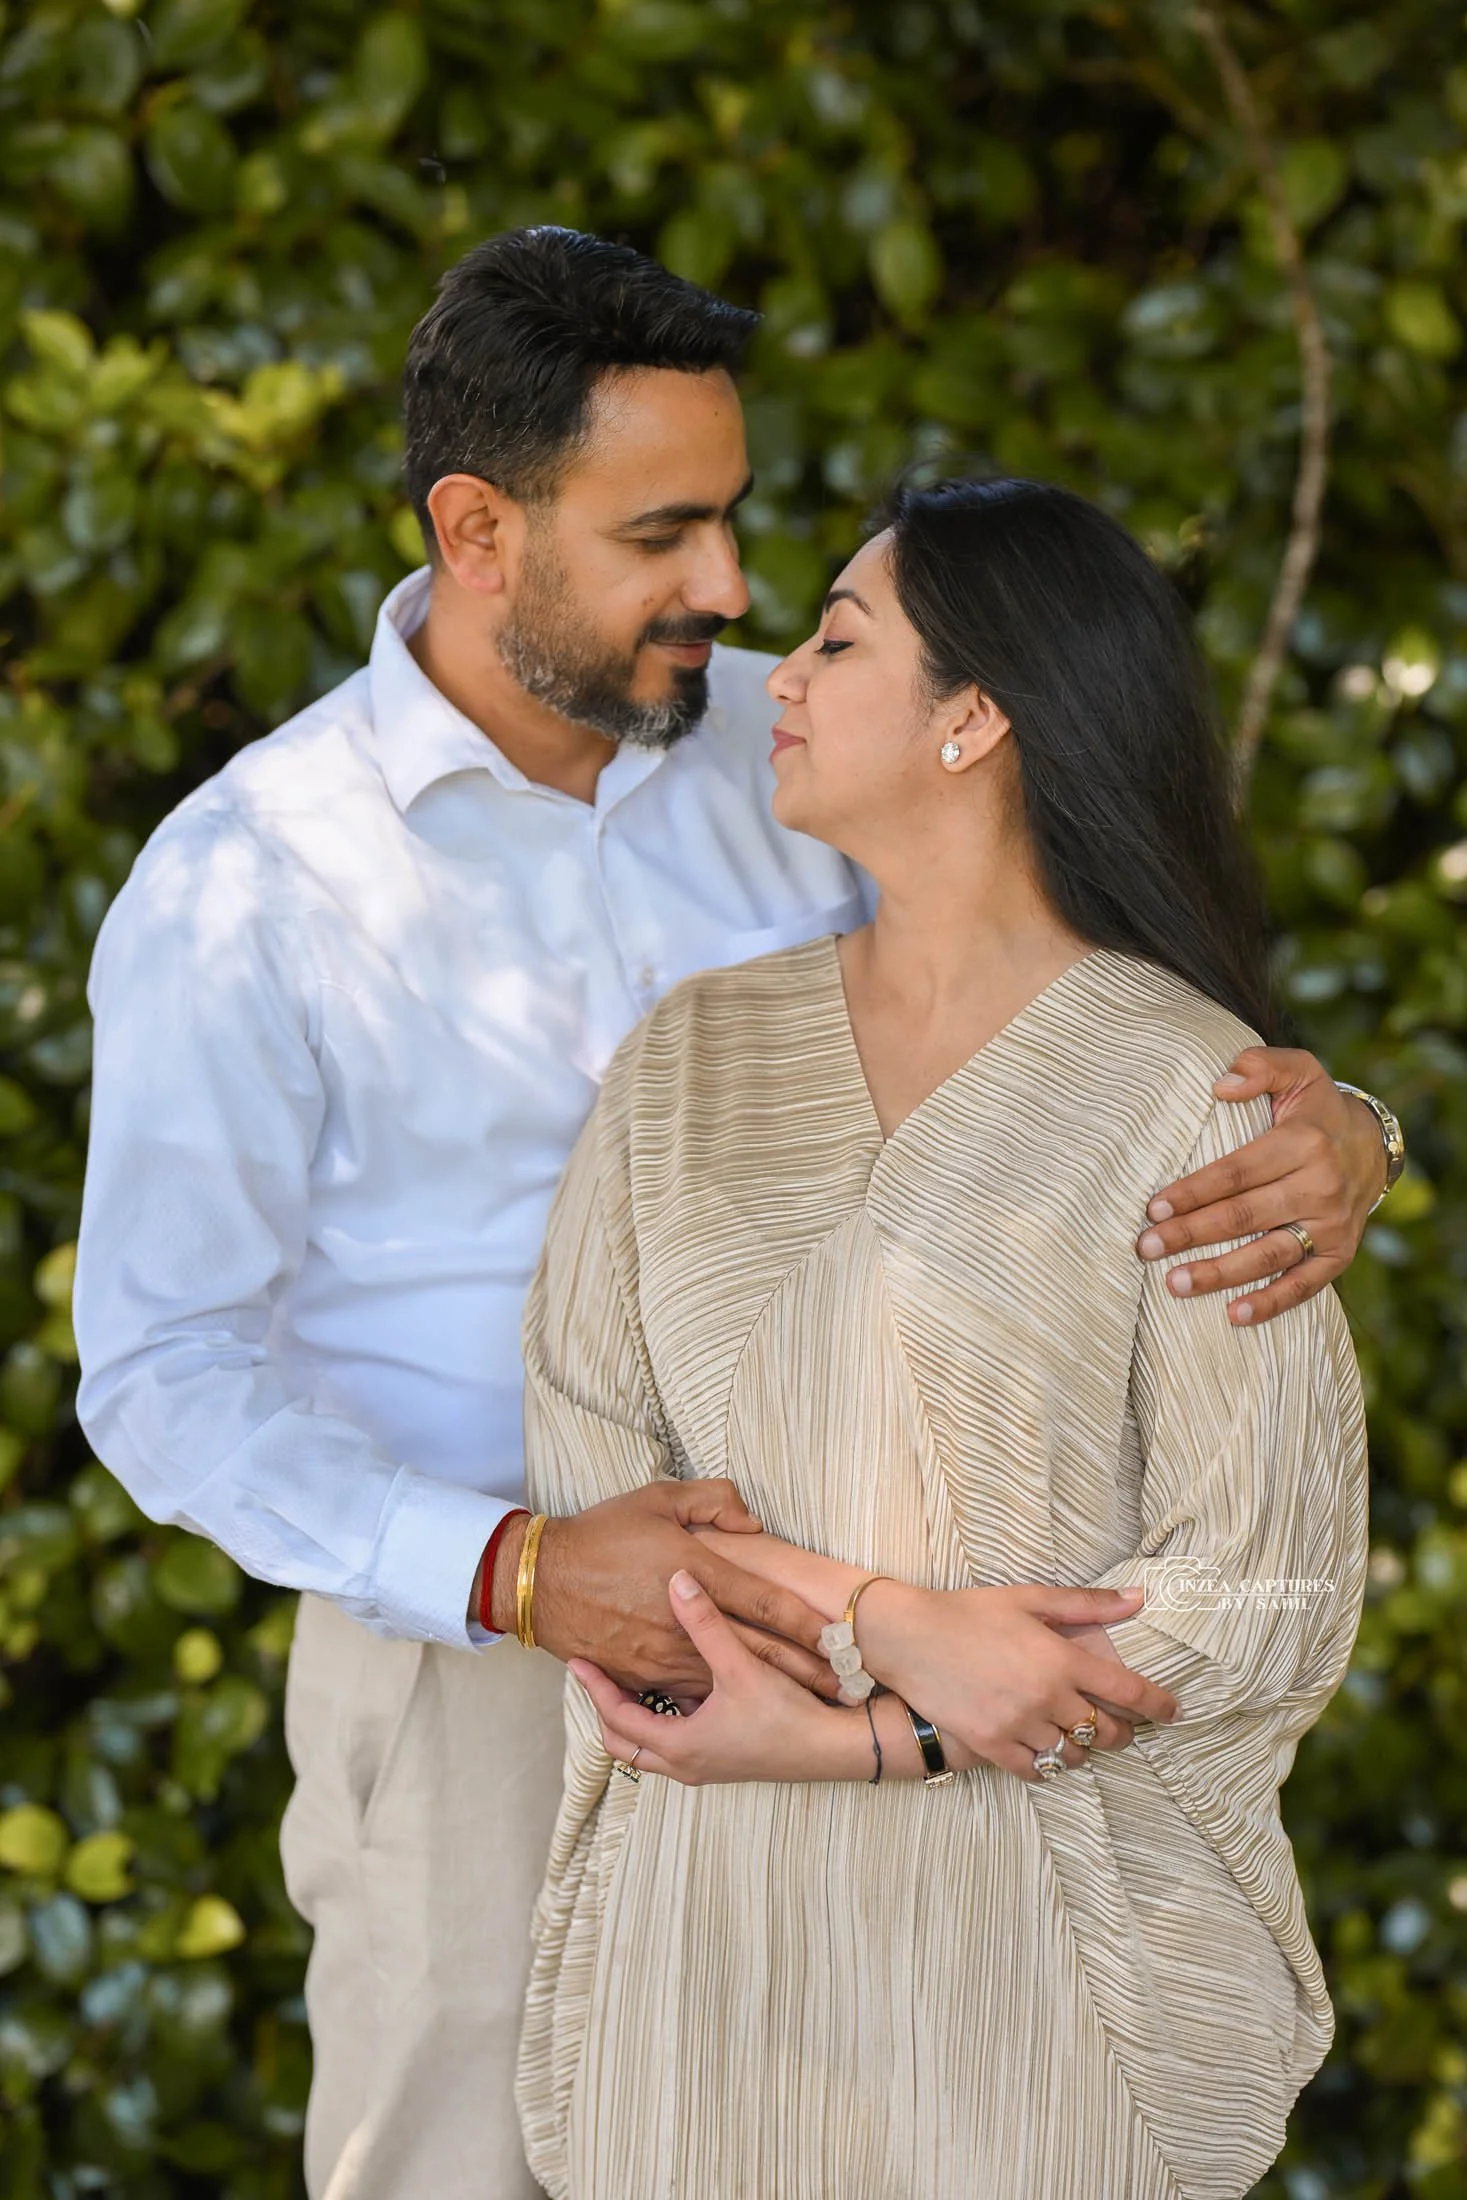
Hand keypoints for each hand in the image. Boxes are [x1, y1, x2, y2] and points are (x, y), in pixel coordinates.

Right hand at [509, 1480, 837, 1698]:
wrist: (543, 1580)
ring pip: (730, 1679)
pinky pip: (690, 1692)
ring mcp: (664, 1655)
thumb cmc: (601, 1533)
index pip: (765, 1602)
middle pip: (759, 1651)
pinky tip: (747, 1714)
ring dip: (770, 1692)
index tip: (839, 1636)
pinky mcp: (642, 1675)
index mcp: (695, 1574)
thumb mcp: (657, 1497)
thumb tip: (752, 1522)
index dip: (806, 1621)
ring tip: (812, 1705)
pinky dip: (721, 1702)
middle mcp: (685, 1622)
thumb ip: (712, 1501)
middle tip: (844, 1687)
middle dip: (805, 1670)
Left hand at [570, 1572, 867, 1784]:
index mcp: (680, 1745)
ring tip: (625, 1676)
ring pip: (649, 1747)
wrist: (833, 1750)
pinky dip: (661, 1720)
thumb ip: (707, 1622)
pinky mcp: (724, 1760)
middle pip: (624, 1743)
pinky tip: (674, 1688)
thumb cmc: (788, 1716)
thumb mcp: (743, 1666)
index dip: (593, 1688)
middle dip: (606, 1708)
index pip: (617, 1718)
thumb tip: (679, 1579)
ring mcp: (705, 1766)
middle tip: (594, 1673)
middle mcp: (685, 1764)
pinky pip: (675, 1744)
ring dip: (634, 1715)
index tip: (576, 1660)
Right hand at [688, 1525, 1145, 1761]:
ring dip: (1083, 1748)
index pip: (1128, 1691)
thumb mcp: (1029, 1599)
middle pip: (1107, 1731)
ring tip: (1076, 1735)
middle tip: (1120, 1725)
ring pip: (1073, 1754)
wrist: (907, 1637)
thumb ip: (1086, 1604)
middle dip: (1122, 1731)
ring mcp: (1018, 1725)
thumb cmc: (968, 1612)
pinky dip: (1047, 1765)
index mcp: (1060, 1658)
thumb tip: (1138, 1597)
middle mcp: (1046, 1697)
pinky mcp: (991, 1746)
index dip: (1159, 1705)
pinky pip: (1035, 1770)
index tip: (1173, 1712)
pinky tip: (1044, 1752)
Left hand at [1136, 1046, 1383, 1327]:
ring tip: (1174, 1284)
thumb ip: (1260, 1067)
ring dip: (1220, 1273)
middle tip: (1146, 1247)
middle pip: (1245, 1216)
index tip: (1153, 1206)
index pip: (1238, 1172)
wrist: (1373, 1146)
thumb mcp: (1298, 1071)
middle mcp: (1321, 1187)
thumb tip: (1220, 1084)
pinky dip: (1272, 1303)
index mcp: (1303, 1143)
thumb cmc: (1315, 1109)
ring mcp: (1331, 1225)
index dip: (1195, 1190)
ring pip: (1269, 1255)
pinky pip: (1305, 1285)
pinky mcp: (1339, 1254)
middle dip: (1191, 1234)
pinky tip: (1234, 1315)